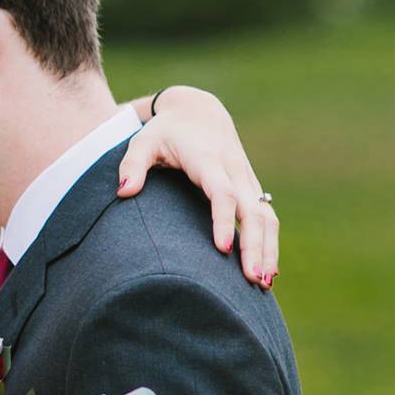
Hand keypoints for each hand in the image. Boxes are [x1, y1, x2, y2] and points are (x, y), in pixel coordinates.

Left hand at [118, 86, 279, 287]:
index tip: (223, 249)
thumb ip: (132, 165)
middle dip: (255, 245)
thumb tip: (124, 192)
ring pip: (266, 215)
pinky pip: (267, 216)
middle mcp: (234, 170)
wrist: (199, 110)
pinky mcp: (252, 188)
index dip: (224, 220)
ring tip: (265, 283)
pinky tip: (268, 271)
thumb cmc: (166, 131)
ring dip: (268, 249)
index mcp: (208, 159)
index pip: (222, 192)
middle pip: (253, 210)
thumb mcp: (143, 140)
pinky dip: (270, 243)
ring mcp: (246, 179)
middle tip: (254, 279)